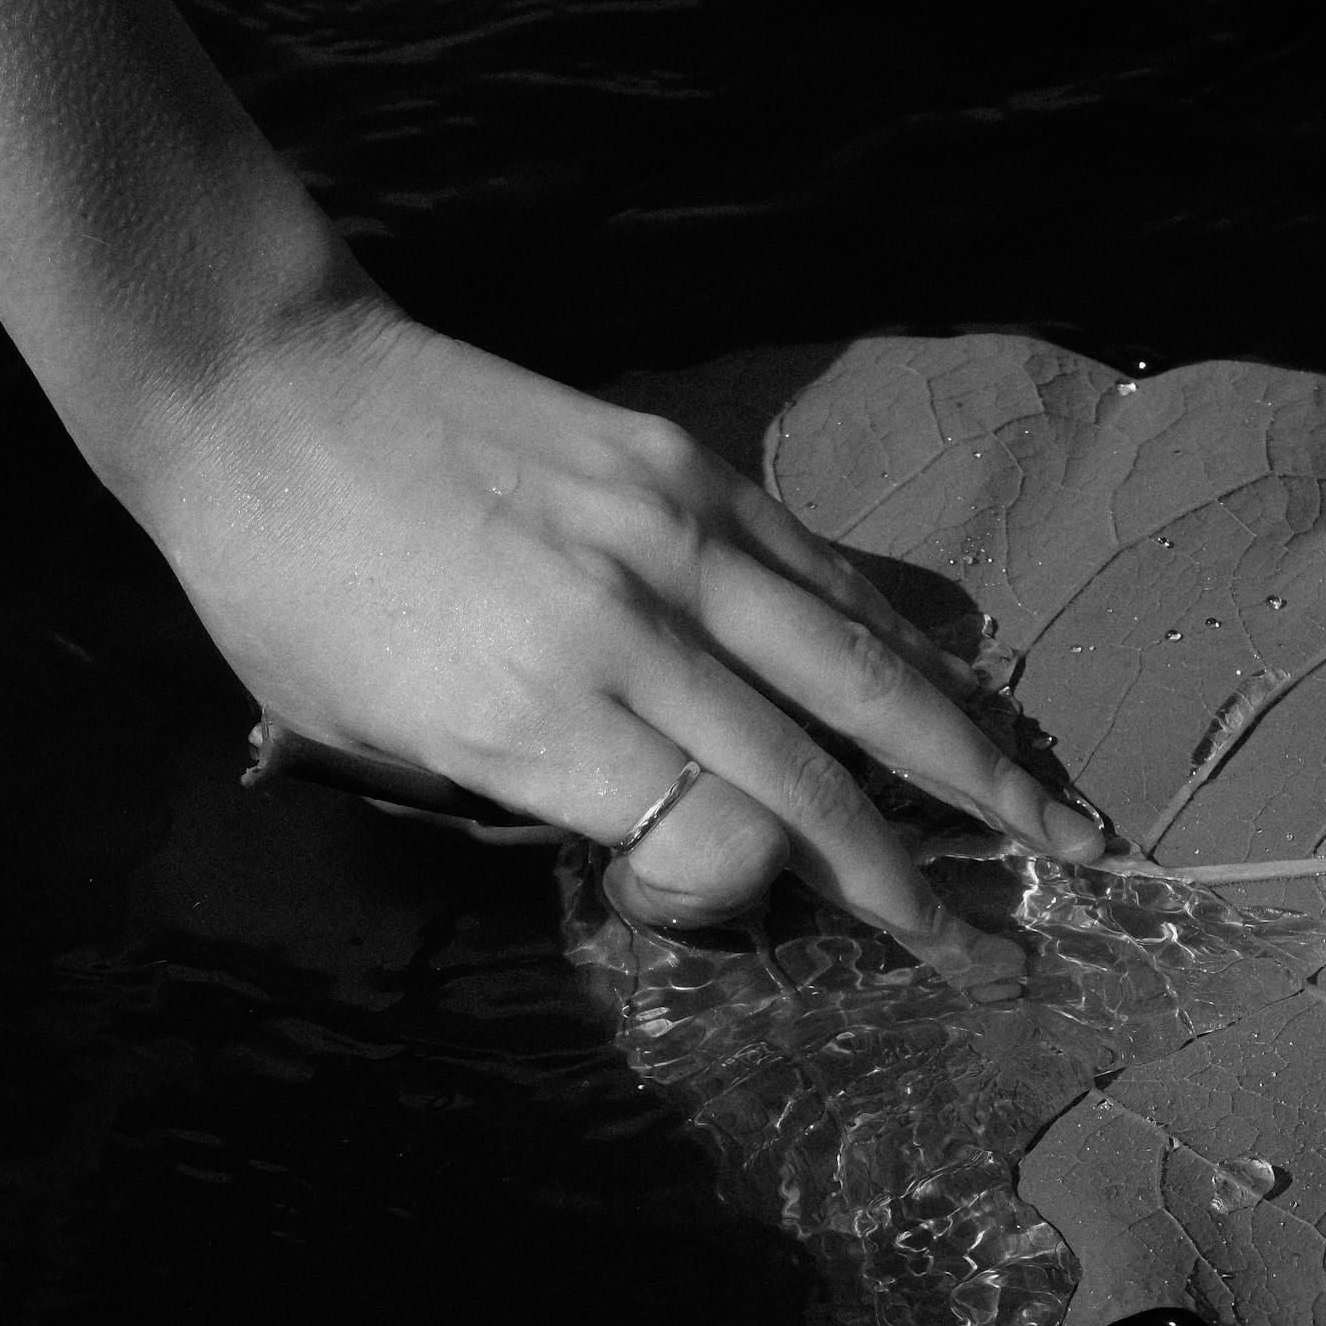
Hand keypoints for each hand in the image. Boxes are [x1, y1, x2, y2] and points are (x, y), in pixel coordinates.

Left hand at [125, 302, 1102, 988]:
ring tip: (1058, 819)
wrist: (266, 388)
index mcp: (529, 718)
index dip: (749, 902)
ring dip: (971, 756)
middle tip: (1018, 937)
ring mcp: (672, 533)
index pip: (713, 841)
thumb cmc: (289, 593)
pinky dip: (906, 639)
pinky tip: (963, 684)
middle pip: (816, 771)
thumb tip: (683, 847)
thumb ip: (533, 801)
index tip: (725, 908)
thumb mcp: (370, 743)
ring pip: (858, 668)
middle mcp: (624, 628)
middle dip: (926, 871)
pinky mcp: (688, 467)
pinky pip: (825, 572)